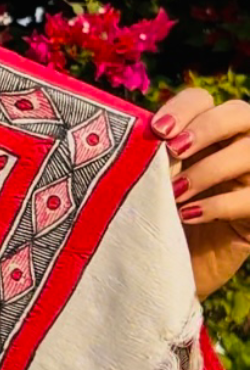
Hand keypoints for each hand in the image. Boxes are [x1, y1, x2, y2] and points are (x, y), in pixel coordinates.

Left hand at [153, 88, 249, 301]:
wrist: (161, 271)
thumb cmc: (150, 219)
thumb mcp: (146, 184)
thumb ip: (146, 156)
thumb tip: (131, 133)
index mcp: (202, 131)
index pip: (202, 99)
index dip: (183, 108)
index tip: (157, 130)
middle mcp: (233, 147)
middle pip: (239, 113)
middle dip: (205, 127)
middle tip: (173, 150)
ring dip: (210, 168)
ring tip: (175, 192)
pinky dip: (220, 204)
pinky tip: (189, 215)